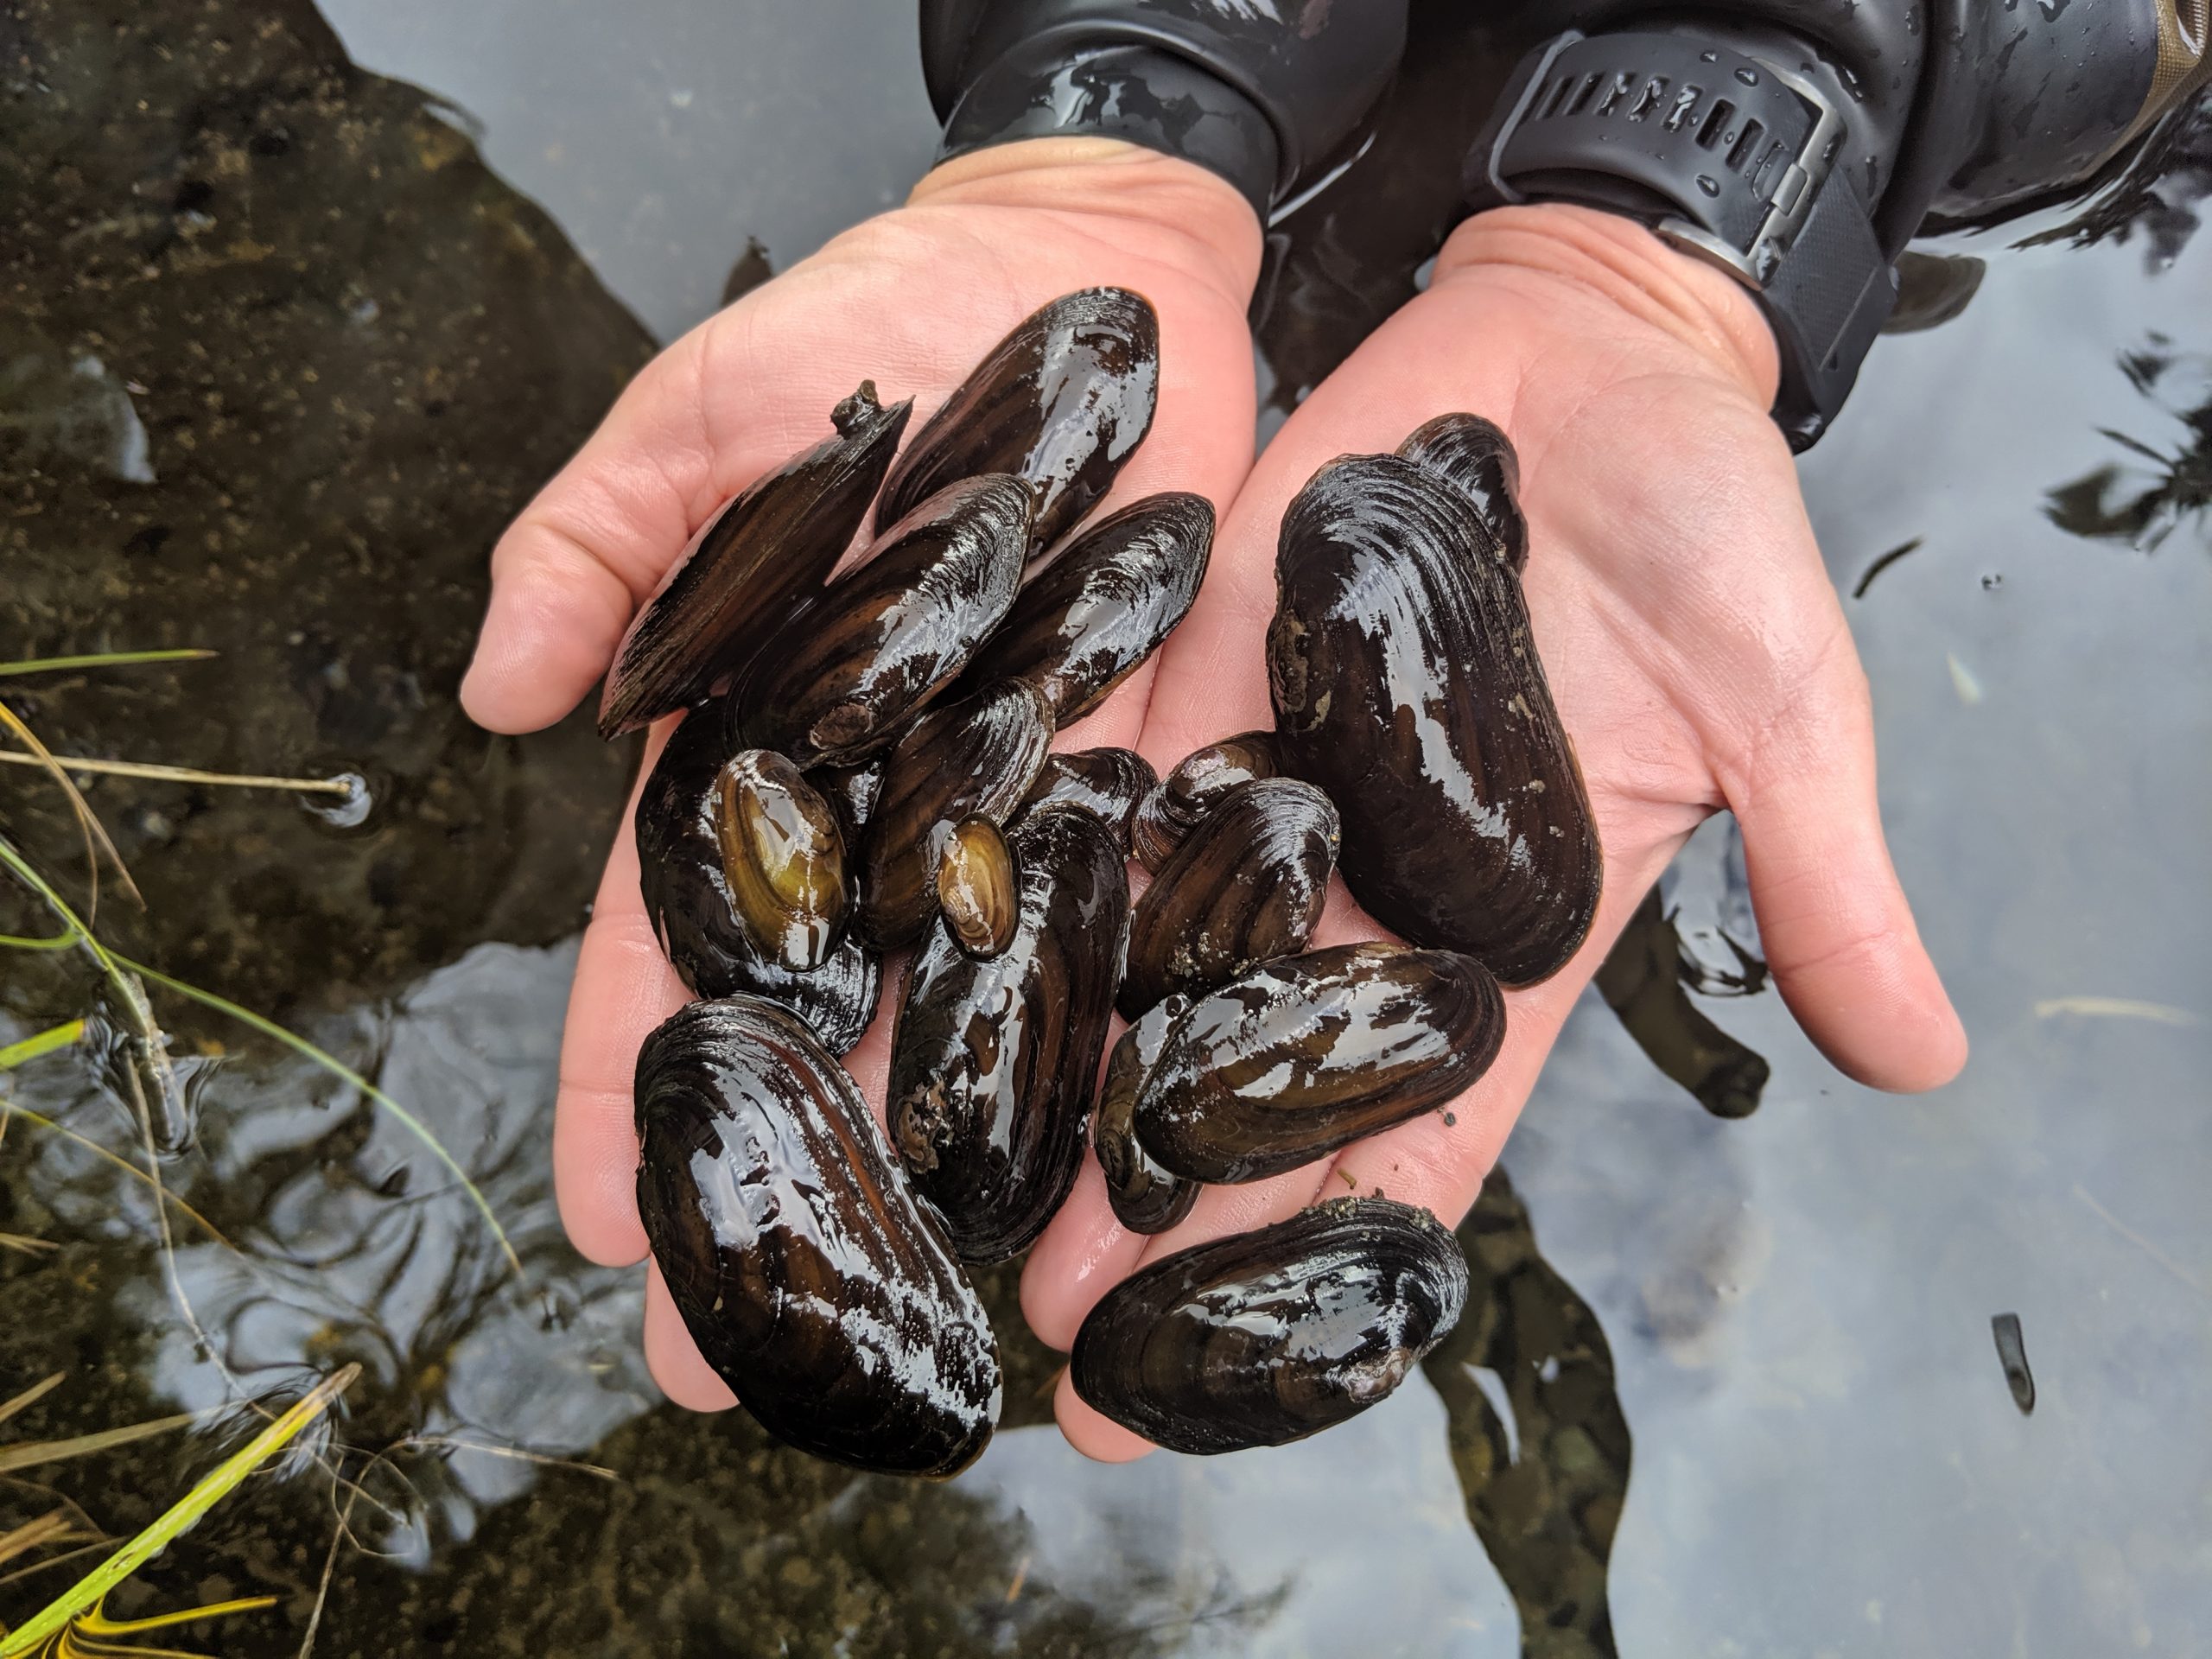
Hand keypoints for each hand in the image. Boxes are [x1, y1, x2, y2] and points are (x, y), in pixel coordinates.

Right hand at [459, 139, 1264, 1408]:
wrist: (1098, 269)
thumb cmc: (886, 320)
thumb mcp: (716, 415)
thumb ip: (603, 540)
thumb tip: (496, 690)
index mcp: (774, 750)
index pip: (678, 937)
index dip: (630, 1074)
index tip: (592, 1221)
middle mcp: (906, 816)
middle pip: (834, 1028)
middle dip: (789, 1188)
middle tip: (733, 1367)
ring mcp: (1044, 813)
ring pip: (999, 1022)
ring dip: (969, 1179)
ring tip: (951, 1341)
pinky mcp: (1178, 781)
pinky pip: (1167, 933)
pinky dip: (1153, 1052)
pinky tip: (1139, 1190)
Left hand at [1025, 203, 1969, 1458]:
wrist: (1582, 338)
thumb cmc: (1703, 511)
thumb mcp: (1785, 694)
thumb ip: (1825, 871)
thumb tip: (1924, 1057)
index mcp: (1505, 924)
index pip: (1417, 1122)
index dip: (1334, 1244)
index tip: (1246, 1375)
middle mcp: (1364, 878)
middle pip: (1246, 1071)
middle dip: (1152, 1202)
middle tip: (1048, 1337)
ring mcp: (1262, 782)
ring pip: (1142, 954)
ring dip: (1056, 1069)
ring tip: (956, 1189)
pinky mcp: (1187, 672)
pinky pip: (1091, 781)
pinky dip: (1016, 868)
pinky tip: (924, 959)